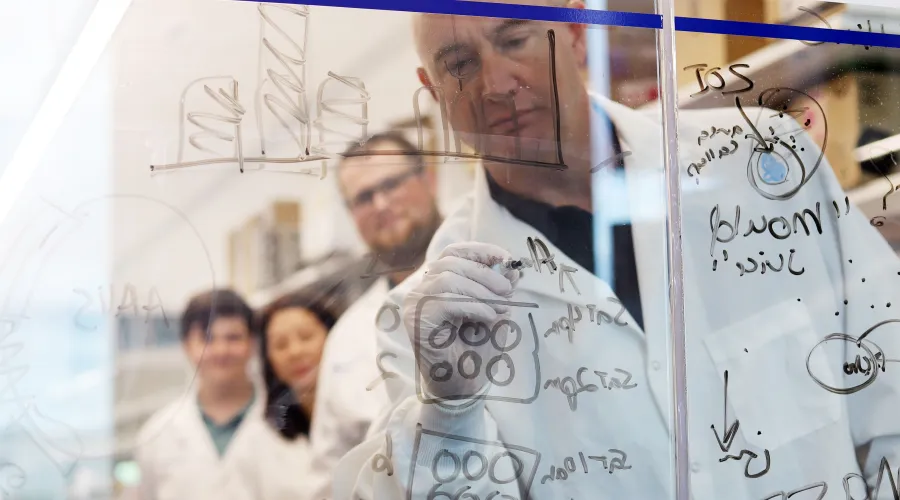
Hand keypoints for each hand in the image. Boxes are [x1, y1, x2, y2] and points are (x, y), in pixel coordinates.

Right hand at [402, 242, 520, 401]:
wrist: (462, 388)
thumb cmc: (476, 353)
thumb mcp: (496, 314)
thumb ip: (501, 290)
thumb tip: (513, 267)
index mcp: (438, 284)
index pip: (453, 252)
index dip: (480, 250)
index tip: (506, 258)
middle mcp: (422, 290)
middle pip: (451, 263)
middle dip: (485, 273)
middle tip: (509, 290)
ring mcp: (415, 304)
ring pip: (447, 279)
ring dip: (481, 292)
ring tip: (500, 308)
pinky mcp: (415, 320)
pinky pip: (444, 301)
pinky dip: (472, 306)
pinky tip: (488, 317)